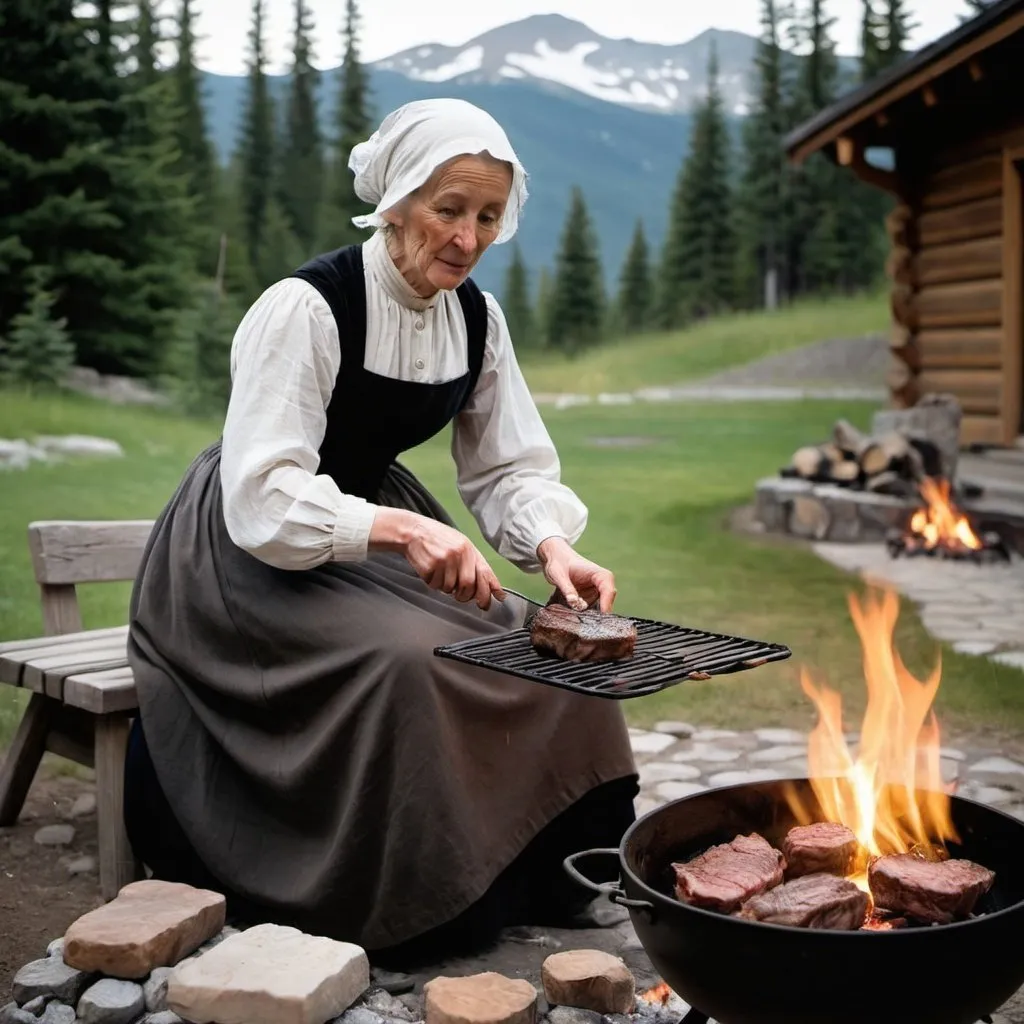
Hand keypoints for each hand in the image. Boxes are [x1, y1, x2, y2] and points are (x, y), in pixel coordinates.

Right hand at [369, 508, 504, 609]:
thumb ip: (472, 562)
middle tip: (459, 595)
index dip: (490, 589)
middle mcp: (458, 553)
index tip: (495, 600)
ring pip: (450, 588)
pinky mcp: (430, 567)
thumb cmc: (437, 539)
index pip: (484, 572)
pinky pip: (435, 586)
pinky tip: (430, 571)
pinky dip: (433, 583)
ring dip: (445, 587)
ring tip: (439, 573)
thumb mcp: (459, 543)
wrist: (412, 531)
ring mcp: (444, 560)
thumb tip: (488, 585)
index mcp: (468, 548)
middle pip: (468, 585)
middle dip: (465, 595)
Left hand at [537, 537, 616, 612]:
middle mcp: (601, 584)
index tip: (601, 618)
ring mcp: (595, 592)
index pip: (608, 591)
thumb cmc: (559, 561)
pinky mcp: (588, 597)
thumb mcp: (559, 575)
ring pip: (597, 609)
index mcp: (599, 574)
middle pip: (606, 603)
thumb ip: (567, 589)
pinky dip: (581, 614)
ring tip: (575, 619)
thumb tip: (574, 602)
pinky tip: (572, 615)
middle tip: (585, 623)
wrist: (554, 557)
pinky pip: (588, 609)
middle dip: (597, 615)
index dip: (606, 605)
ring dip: (587, 615)